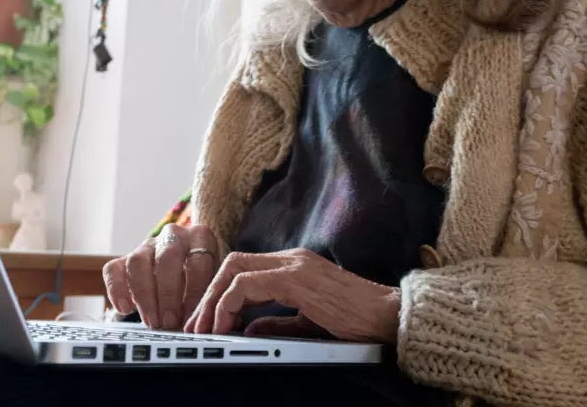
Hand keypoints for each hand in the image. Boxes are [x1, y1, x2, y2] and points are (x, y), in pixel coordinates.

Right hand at [103, 224, 218, 329]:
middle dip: (168, 294)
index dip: (194, 291)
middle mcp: (173, 235)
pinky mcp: (125, 257)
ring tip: (152, 322)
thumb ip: (207, 297)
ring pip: (138, 262)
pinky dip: (117, 290)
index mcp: (200, 237)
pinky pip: (113, 269)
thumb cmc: (204, 279)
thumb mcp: (213, 282)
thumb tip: (199, 325)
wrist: (185, 268)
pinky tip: (125, 310)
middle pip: (167, 258)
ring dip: (144, 295)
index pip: (198, 261)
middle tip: (169, 322)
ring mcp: (147, 245)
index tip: (191, 317)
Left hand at [184, 248, 400, 343]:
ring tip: (206, 329)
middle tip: (197, 326)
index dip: (219, 293)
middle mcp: (292, 258)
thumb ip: (277, 323)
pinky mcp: (298, 279)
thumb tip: (247, 328)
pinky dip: (229, 303)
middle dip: (208, 294)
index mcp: (294, 265)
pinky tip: (227, 326)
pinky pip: (248, 284)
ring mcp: (295, 265)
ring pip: (234, 268)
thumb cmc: (356, 321)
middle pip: (232, 262)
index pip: (243, 268)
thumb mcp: (307, 322)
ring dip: (213, 300)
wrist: (389, 317)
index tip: (208, 321)